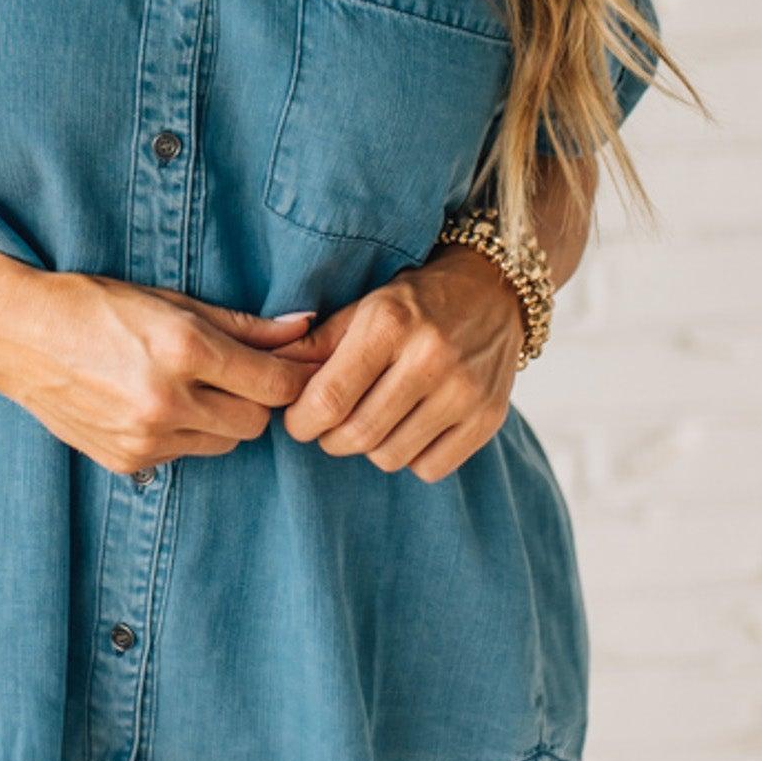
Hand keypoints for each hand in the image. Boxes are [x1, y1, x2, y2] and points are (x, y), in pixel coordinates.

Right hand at [0, 268, 321, 476]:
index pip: (274, 384)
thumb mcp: (171, 301)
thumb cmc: (97, 305)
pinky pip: (183, 456)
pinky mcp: (127, 462)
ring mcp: (145, 438)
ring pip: (224, 444)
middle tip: (238, 375)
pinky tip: (156, 404)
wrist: (19, 337)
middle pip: (255, 422)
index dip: (293, 376)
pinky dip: (185, 435)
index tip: (294, 367)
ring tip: (191, 387)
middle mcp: (167, 400)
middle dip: (258, 400)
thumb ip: (242, 323)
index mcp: (183, 349)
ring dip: (222, 420)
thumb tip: (303, 328)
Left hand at [267, 248, 524, 482]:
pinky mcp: (488, 417)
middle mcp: (431, 357)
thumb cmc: (414, 302)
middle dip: (330, 438)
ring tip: (372, 420)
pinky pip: (430, 469)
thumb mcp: (364, 308)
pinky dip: (411, 457)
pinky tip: (409, 428)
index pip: (329, 398)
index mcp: (391, 323)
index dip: (301, 421)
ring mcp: (464, 391)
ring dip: (370, 447)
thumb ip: (316, 344)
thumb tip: (269, 375)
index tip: (297, 420)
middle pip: (357, 434)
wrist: (492, 292)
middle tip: (329, 425)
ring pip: (391, 456)